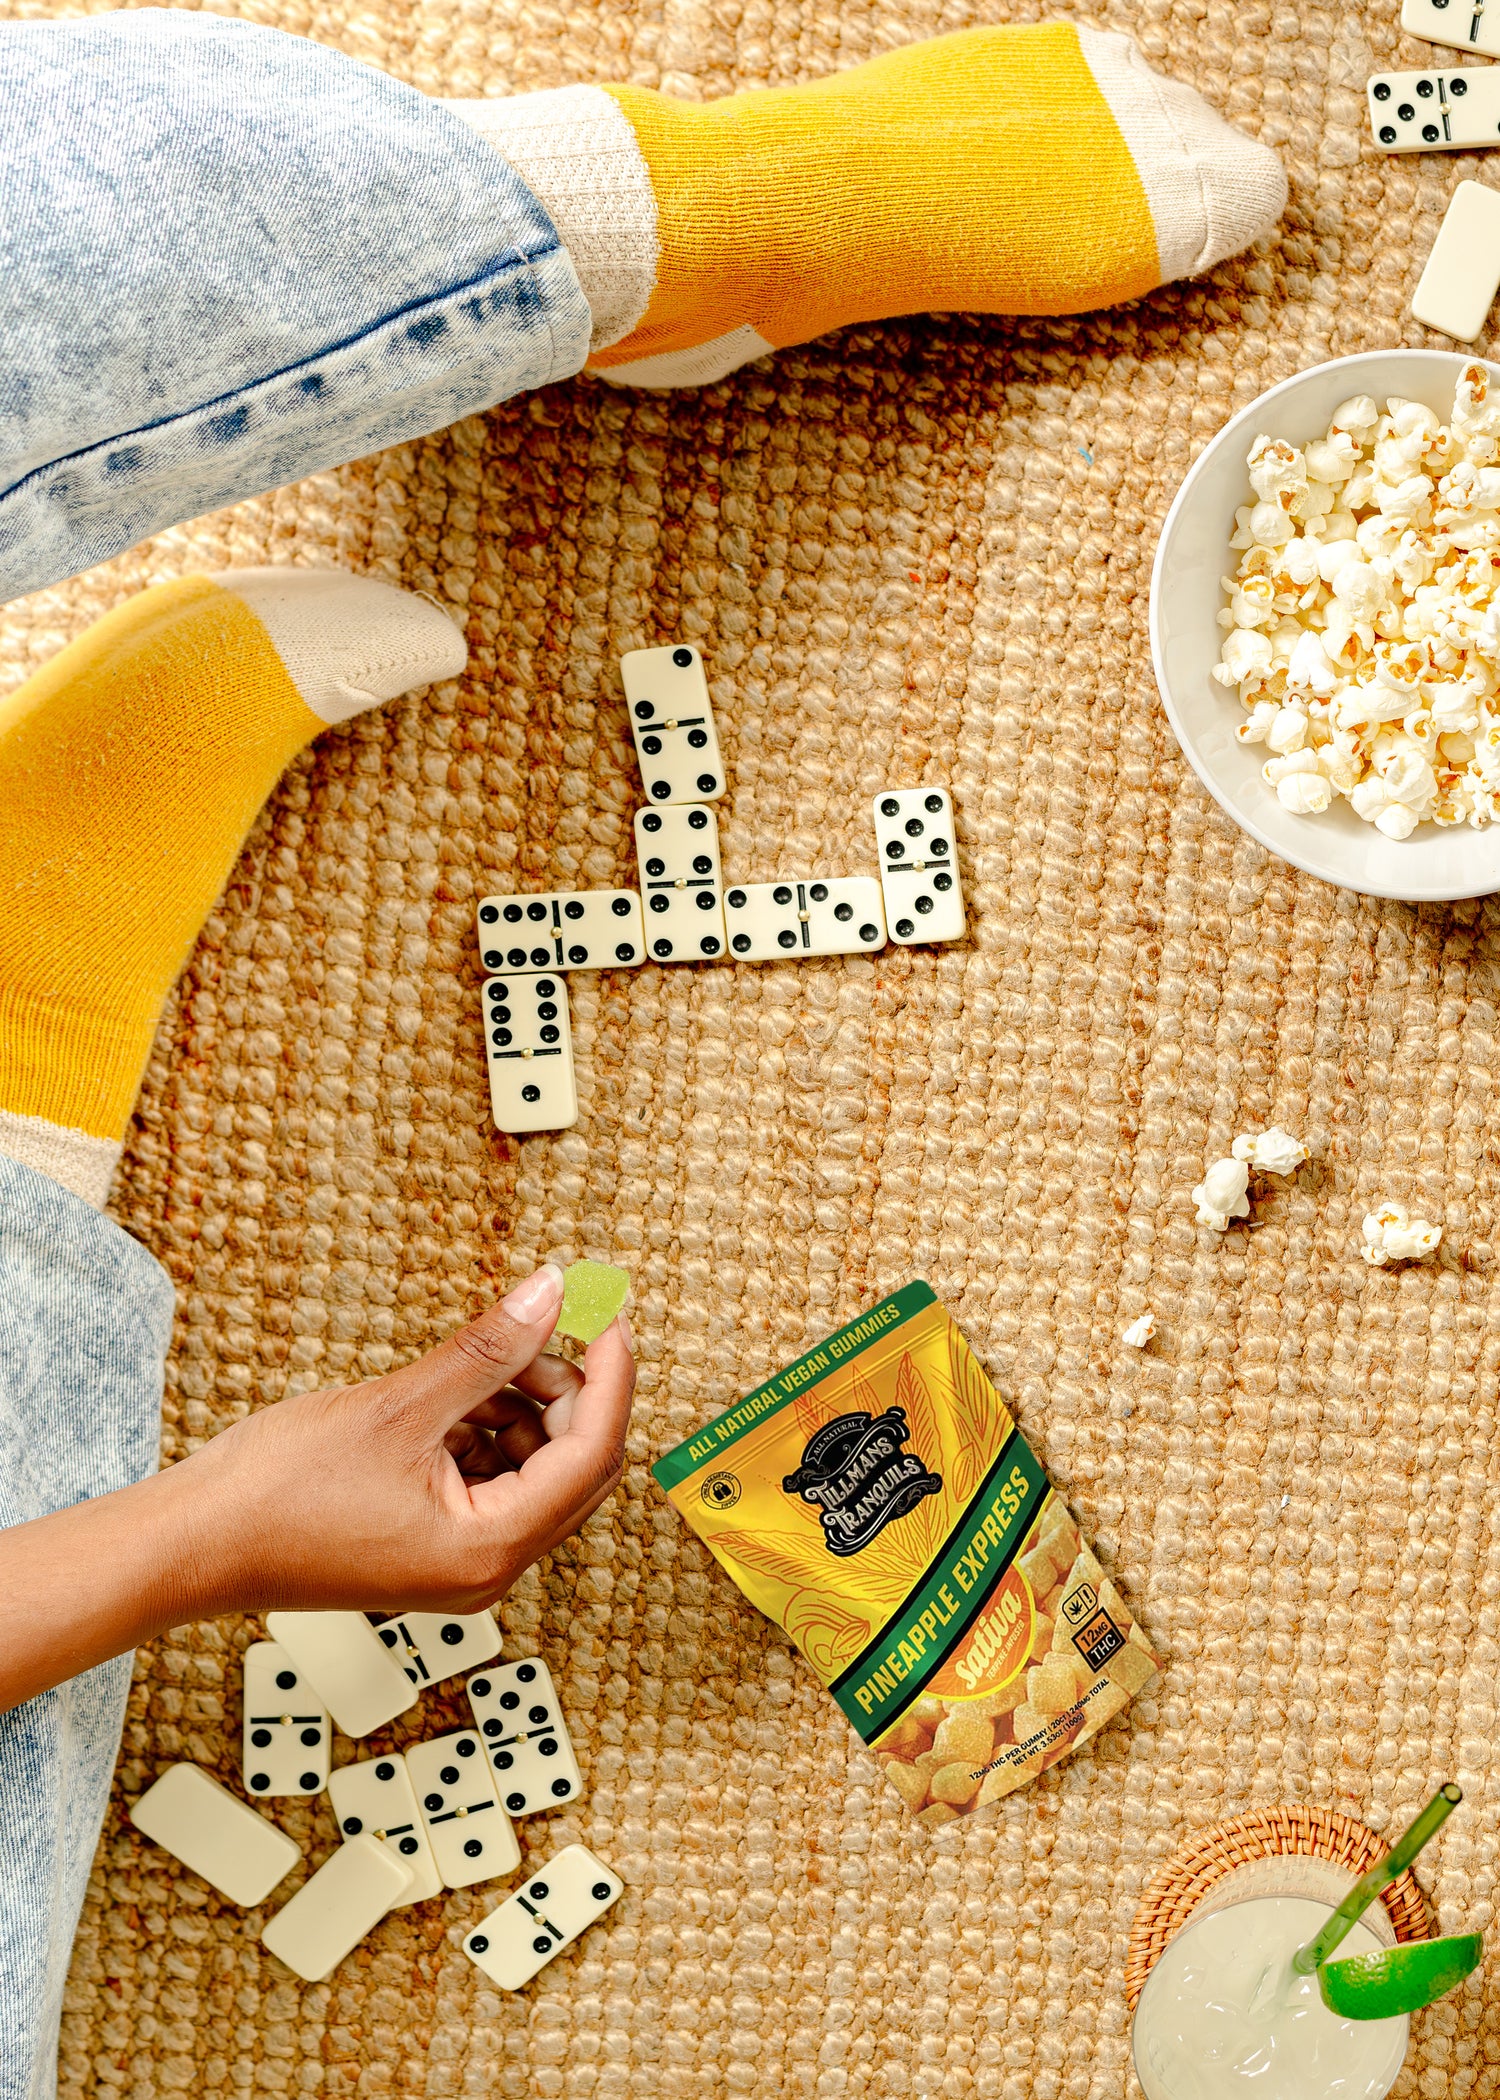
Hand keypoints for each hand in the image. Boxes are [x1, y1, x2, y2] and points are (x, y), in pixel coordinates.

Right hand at [0, 1266, 633, 1709]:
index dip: (611, 1378)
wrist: (195, 1543)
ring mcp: (461, 1562)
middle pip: (574, 1468)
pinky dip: (486, 1431)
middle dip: (566, 1391)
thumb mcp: (400, 1404)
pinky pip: (491, 1481)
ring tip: (478, 1365)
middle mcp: (488, 1569)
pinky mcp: (433, 1546)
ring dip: (521, 1408)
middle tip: (538, 1328)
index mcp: (491, 1548)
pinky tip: (451, 1398)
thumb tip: (552, 1293)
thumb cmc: (280, 1490)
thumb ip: (489, 1351)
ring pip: (533, 1471)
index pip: (591, 1455)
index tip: (610, 1314)